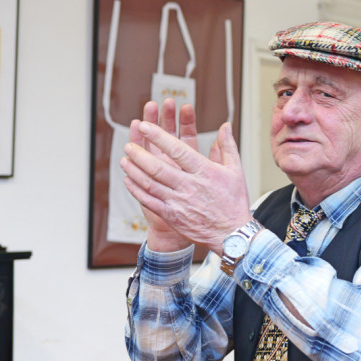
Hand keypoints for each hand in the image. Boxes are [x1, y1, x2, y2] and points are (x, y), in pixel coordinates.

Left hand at [121, 99, 252, 252]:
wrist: (231, 234)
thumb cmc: (233, 202)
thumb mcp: (235, 171)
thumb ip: (227, 146)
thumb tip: (225, 126)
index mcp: (204, 172)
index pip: (178, 150)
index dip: (159, 137)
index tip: (145, 126)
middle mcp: (189, 186)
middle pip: (158, 167)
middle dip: (140, 154)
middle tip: (129, 144)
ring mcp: (178, 202)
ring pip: (150, 183)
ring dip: (134, 170)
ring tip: (125, 159)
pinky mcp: (171, 215)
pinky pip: (149, 201)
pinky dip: (136, 190)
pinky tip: (129, 180)